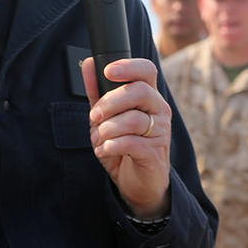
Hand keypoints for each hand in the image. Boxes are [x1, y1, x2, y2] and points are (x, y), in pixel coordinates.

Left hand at [83, 56, 172, 218]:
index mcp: (149, 97)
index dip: (128, 67)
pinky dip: (110, 146)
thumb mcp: (107, 117)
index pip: (147, 71)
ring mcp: (160, 132)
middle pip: (140, 91)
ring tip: (99, 139)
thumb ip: (98, 92)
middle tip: (94, 117)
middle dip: (110, 102)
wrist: (138, 183)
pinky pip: (130, 143)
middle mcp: (159, 110)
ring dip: (107, 130)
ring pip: (133, 120)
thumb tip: (87, 63)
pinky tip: (105, 150)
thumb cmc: (124, 146)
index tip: (108, 71)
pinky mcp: (154, 153)